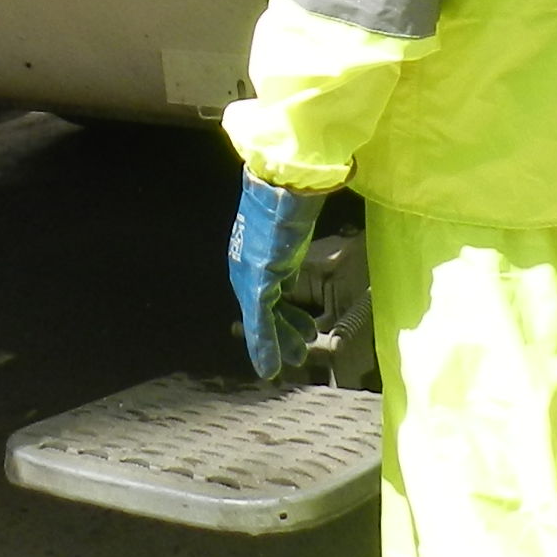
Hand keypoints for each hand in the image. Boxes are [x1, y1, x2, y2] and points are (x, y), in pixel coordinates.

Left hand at [227, 173, 327, 379]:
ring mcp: (249, 277)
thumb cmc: (292, 197)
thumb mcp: (295, 223)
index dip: (282, 312)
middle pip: (262, 309)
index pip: (265, 291)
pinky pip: (260, 324)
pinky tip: (270, 368)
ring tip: (298, 358)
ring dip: (280, 342)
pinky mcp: (257, 285)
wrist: (282, 188)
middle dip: (283, 331)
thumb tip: (310, 227)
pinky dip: (265, 347)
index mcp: (255, 253)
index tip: (298, 325)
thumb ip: (298, 234)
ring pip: (262, 321)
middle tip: (300, 350)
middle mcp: (246, 267)